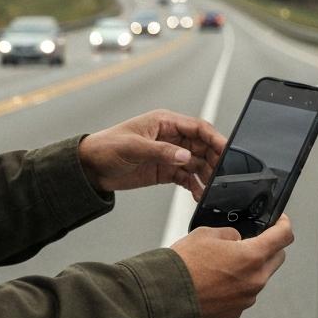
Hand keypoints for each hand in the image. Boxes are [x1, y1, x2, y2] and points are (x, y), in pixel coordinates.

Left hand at [78, 109, 226, 196]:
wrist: (89, 168)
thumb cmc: (106, 147)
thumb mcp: (133, 147)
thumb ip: (161, 151)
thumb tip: (185, 156)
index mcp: (165, 122)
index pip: (198, 127)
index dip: (215, 138)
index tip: (227, 150)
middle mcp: (171, 137)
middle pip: (202, 146)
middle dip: (215, 160)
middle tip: (225, 175)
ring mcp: (169, 154)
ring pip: (197, 163)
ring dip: (207, 175)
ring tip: (214, 189)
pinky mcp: (165, 171)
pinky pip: (186, 177)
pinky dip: (195, 186)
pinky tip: (200, 195)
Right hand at [172, 215, 293, 317]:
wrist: (166, 296)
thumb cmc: (183, 265)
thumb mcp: (205, 233)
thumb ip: (229, 234)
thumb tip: (236, 239)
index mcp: (252, 256)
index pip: (283, 236)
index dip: (283, 224)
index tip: (280, 222)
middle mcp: (255, 280)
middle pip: (276, 259)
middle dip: (268, 248)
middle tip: (249, 241)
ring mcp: (246, 299)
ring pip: (258, 278)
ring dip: (249, 269)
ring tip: (221, 265)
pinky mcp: (235, 312)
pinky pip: (243, 295)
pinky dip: (235, 287)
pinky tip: (214, 282)